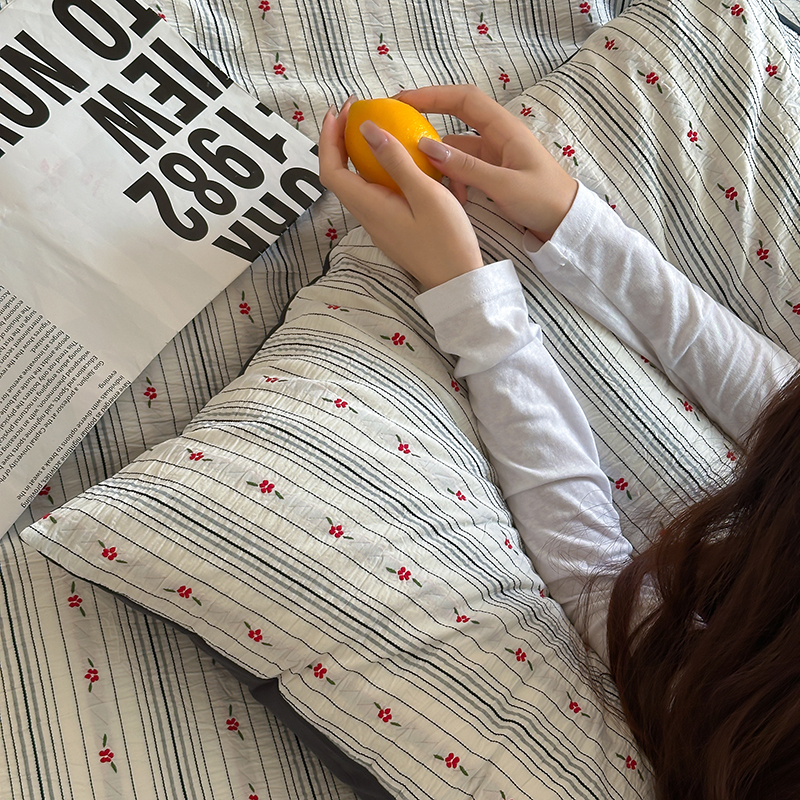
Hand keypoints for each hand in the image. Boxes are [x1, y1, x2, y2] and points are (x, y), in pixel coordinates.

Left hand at [318, 96, 483, 289]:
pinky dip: (378, 170)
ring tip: (376, 129)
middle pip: (340, 175)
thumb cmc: (447, 241)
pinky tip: (398, 159)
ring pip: (358, 184)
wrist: (458, 282)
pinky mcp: (392, 227)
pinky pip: (376, 193)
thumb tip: (367, 129)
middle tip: (356, 112)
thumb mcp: (426, 195)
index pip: (331, 171)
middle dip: (340, 140)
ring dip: (359, 154)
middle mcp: (368, 217)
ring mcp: (379, 224)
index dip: (328, 138)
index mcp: (370, 207)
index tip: (340, 111)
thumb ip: (395, 161)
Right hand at [394, 84, 578, 240]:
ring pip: (455, 150)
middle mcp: (497, 136)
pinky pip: (463, 169)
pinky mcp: (491, 173)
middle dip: (427, 126)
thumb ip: (465, 167)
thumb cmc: (543, 199)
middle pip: (454, 120)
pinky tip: (451, 198)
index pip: (463, 99)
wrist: (564, 222)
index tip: (403, 100)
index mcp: (504, 129)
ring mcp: (493, 155)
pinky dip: (453, 180)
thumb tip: (427, 147)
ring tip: (426, 180)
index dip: (432, 95)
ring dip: (440, 164)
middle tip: (398, 135)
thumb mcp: (503, 185)